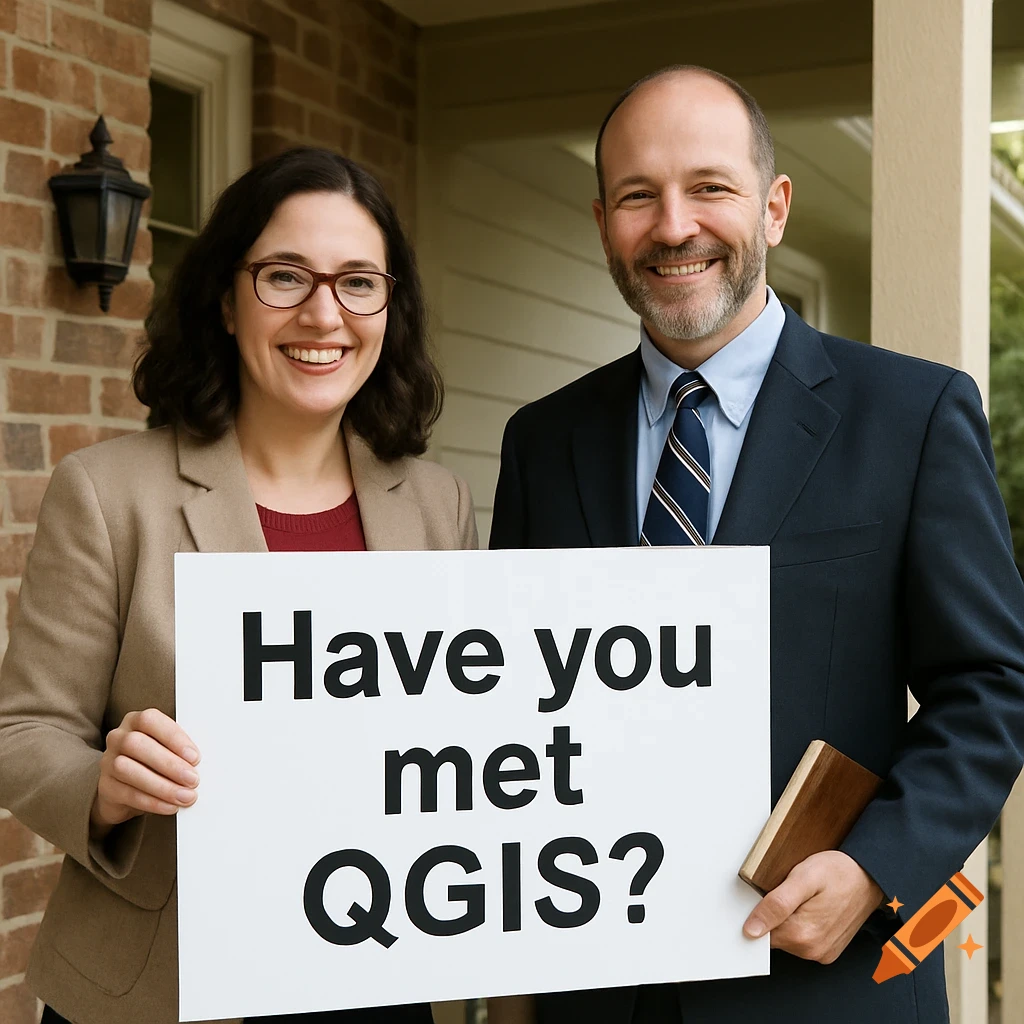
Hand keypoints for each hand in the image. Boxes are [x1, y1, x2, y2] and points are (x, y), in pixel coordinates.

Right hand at [90, 708, 200, 838]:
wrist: (125, 789)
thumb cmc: (154, 763)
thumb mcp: (167, 750)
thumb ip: (180, 750)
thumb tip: (202, 763)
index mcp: (136, 721)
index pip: (150, 720)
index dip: (173, 737)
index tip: (194, 757)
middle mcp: (118, 737)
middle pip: (137, 745)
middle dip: (169, 764)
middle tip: (193, 780)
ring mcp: (108, 762)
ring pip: (128, 770)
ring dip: (162, 785)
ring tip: (185, 796)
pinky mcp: (105, 787)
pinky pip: (127, 794)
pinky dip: (152, 802)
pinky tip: (170, 806)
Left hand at [742, 851, 882, 963]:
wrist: (869, 876)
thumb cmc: (838, 872)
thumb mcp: (802, 878)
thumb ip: (776, 904)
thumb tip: (751, 930)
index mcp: (802, 935)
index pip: (759, 933)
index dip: (758, 912)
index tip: (767, 896)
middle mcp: (812, 950)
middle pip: (773, 937)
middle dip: (774, 915)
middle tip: (790, 892)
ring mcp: (822, 952)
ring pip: (787, 939)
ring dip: (788, 920)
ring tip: (802, 899)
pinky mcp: (828, 950)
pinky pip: (803, 941)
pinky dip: (801, 926)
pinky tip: (810, 909)